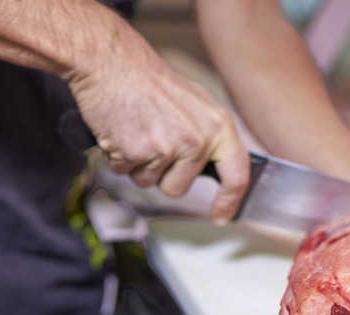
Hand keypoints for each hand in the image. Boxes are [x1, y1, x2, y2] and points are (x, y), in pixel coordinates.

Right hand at [67, 43, 249, 224]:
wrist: (112, 63)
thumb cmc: (151, 81)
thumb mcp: (197, 103)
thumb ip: (211, 135)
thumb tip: (221, 166)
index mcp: (219, 127)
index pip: (237, 174)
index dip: (230, 201)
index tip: (222, 216)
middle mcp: (198, 140)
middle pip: (179, 188)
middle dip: (162, 174)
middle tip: (153, 140)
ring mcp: (168, 147)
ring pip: (149, 182)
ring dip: (139, 164)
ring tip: (138, 130)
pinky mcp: (137, 152)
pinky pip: (125, 172)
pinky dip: (119, 157)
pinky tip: (122, 131)